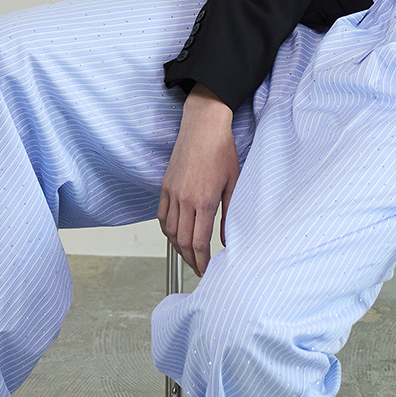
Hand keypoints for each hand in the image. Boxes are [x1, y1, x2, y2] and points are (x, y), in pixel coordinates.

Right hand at [158, 84, 239, 275]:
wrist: (203, 126)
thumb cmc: (221, 150)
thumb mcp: (233, 183)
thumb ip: (230, 213)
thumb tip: (226, 238)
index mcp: (203, 200)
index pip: (200, 242)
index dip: (202, 261)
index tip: (205, 270)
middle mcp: (184, 199)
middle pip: (183, 241)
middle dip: (190, 260)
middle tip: (198, 269)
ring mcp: (172, 192)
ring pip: (170, 231)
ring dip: (178, 248)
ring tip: (188, 256)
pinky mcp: (165, 186)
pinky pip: (162, 216)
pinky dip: (167, 230)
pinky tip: (175, 236)